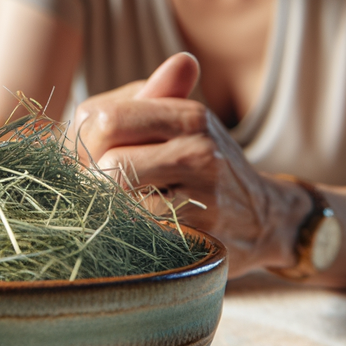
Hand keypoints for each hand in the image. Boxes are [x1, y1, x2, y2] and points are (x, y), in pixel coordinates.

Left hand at [72, 53, 309, 275]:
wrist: (262, 218)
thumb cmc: (202, 164)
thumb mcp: (179, 122)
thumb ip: (132, 108)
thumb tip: (85, 115)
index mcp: (188, 114)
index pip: (103, 118)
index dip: (83, 140)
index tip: (91, 156)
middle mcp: (200, 149)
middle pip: (107, 160)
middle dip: (91, 176)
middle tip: (100, 185)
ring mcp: (203, 196)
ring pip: (118, 197)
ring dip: (107, 205)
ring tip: (121, 204)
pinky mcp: (200, 237)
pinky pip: (137, 230)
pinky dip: (126, 229)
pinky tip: (140, 226)